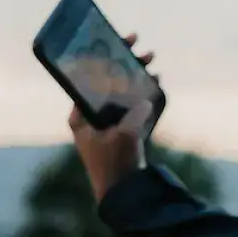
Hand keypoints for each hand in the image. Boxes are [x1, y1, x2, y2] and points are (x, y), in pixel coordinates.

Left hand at [69, 33, 153, 203]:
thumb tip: (146, 96)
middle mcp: (92, 117)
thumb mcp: (125, 135)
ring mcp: (107, 124)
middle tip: (139, 50)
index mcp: (81, 115)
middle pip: (107, 83)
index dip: (104, 59)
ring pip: (122, 93)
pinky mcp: (122, 131)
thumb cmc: (114, 164)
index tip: (119, 43)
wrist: (122, 192)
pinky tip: (156, 83)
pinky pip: (133, 106)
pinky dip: (144, 94)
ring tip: (150, 64)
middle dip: (124, 65)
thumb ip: (136, 112)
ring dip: (136, 78)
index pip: (89, 79)